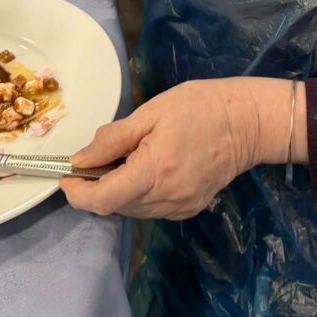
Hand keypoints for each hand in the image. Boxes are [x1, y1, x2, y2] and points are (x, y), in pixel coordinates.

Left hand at [60, 78, 259, 219]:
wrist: (248, 122)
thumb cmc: (200, 106)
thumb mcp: (152, 112)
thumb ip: (113, 138)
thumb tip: (80, 159)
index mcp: (154, 172)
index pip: (102, 200)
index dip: (77, 192)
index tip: (68, 175)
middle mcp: (165, 199)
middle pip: (115, 205)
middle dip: (98, 184)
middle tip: (102, 154)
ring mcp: (179, 208)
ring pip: (132, 208)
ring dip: (120, 188)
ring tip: (131, 156)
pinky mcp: (189, 209)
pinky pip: (151, 207)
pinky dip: (141, 192)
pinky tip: (151, 167)